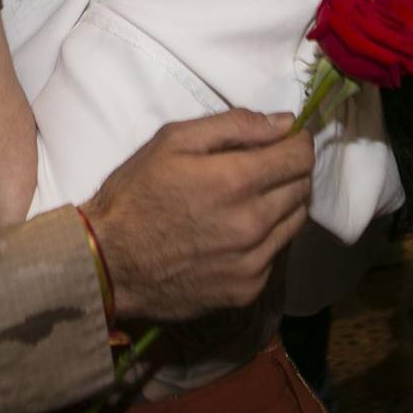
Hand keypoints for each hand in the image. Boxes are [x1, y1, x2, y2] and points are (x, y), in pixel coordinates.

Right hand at [86, 109, 313, 321]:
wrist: (109, 262)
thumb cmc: (136, 193)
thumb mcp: (172, 140)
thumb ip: (234, 125)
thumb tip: (284, 122)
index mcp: (235, 181)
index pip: (300, 157)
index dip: (297, 141)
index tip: (286, 138)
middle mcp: (253, 224)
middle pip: (303, 188)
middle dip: (290, 170)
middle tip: (264, 166)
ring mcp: (253, 262)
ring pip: (296, 222)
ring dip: (284, 203)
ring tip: (252, 198)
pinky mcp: (247, 290)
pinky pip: (277, 254)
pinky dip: (268, 237)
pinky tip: (238, 231)